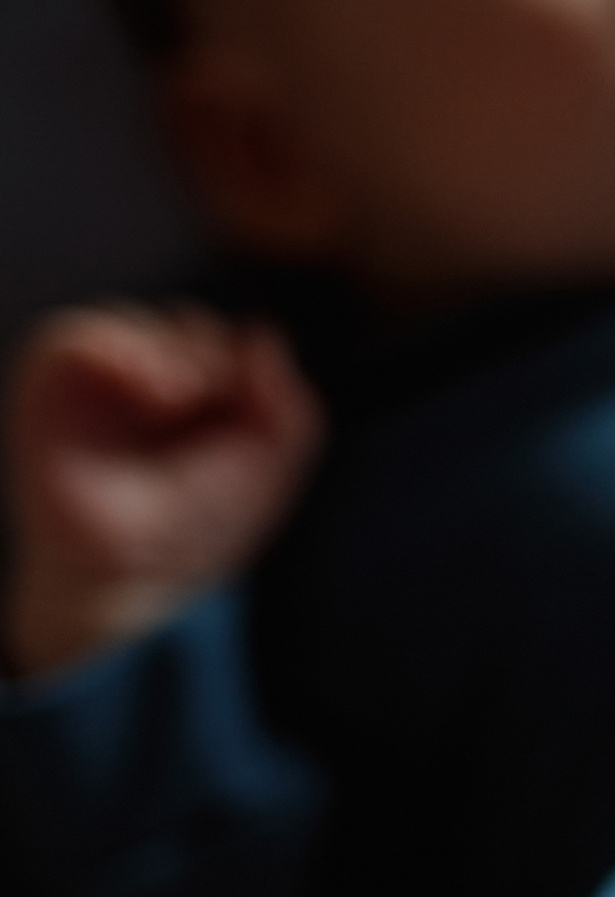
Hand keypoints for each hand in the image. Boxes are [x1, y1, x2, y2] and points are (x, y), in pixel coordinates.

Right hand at [6, 304, 320, 675]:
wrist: (137, 575)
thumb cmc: (198, 526)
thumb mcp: (270, 465)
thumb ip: (286, 401)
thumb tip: (261, 331)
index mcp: (200, 403)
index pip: (231, 345)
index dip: (251, 364)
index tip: (257, 407)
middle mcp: (145, 388)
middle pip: (190, 325)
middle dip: (215, 356)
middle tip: (214, 403)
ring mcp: (95, 385)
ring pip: (140, 321)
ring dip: (177, 354)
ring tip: (183, 398)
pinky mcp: (47, 387)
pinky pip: (73, 336)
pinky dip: (122, 349)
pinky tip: (157, 390)